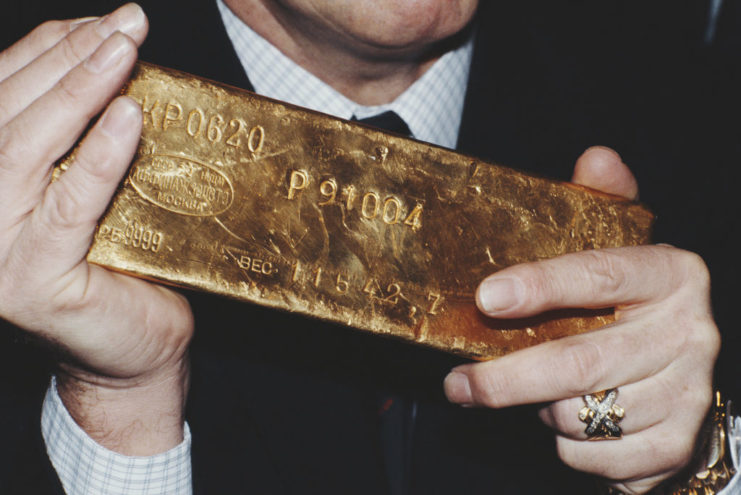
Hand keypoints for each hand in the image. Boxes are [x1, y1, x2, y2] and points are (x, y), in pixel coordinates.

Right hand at [0, 4, 193, 454]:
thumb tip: (108, 66)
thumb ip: (82, 141)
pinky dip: (97, 159)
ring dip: (78, 91)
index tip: (101, 21)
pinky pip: (67, 207)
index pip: (4, 102)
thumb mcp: (97, 192)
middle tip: (125, 24)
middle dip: (69, 59)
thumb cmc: (125, 266)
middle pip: (11, 118)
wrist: (137, 348)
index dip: (46, 52)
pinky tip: (126, 116)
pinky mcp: (31, 282)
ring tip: (124, 49)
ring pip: (27, 152)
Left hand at [444, 147, 719, 492]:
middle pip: (581, 362)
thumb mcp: (620, 248)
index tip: (486, 297)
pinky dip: (566, 446)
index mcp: (670, 275)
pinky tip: (568, 420)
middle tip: (459, 383)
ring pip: (582, 416)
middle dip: (507, 379)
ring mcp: (687, 393)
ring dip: (540, 409)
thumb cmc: (632, 305)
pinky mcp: (676, 443)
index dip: (541, 286)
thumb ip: (602, 202)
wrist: (683, 372)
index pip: (600, 276)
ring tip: (538, 391)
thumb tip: (596, 156)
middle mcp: (688, 334)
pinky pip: (597, 458)